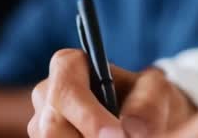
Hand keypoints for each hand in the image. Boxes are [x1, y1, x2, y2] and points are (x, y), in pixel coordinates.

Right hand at [29, 48, 196, 137]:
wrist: (143, 120)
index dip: (89, 116)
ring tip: (117, 137)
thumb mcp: (157, 91)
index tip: (118, 135)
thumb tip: (130, 129)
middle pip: (53, 127)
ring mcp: (40, 124)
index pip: (66, 88)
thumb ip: (149, 103)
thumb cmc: (146, 99)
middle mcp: (47, 94)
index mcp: (69, 66)